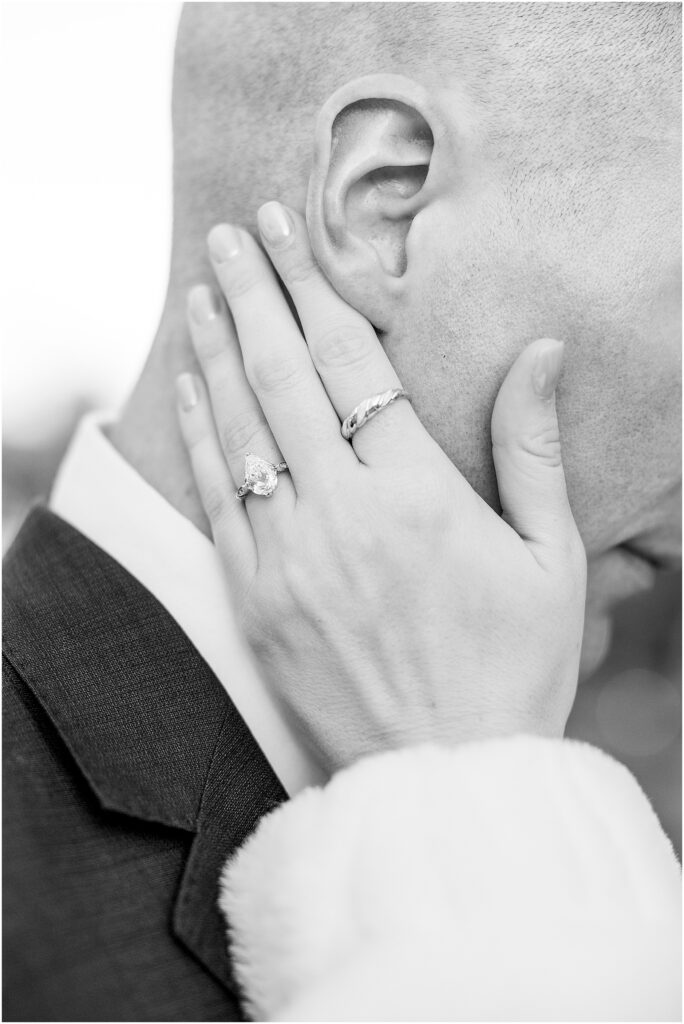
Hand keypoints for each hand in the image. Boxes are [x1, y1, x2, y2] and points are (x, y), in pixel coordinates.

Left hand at [176, 202, 586, 771]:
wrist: (447, 778)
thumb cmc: (513, 667)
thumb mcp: (550, 559)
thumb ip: (533, 448)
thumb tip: (541, 352)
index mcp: (419, 497)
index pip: (354, 360)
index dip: (317, 285)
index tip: (290, 231)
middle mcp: (342, 515)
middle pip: (285, 375)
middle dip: (254, 293)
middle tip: (233, 234)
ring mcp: (288, 558)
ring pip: (242, 427)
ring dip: (218, 349)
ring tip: (203, 288)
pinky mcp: (254, 600)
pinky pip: (218, 497)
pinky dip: (203, 433)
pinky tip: (195, 387)